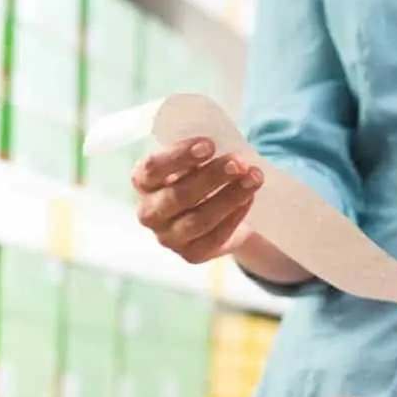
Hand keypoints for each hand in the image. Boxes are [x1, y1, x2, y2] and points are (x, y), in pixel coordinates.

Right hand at [132, 137, 262, 263]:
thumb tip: (224, 142)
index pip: (153, 169)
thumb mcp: (196, 159)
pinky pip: (215, 237)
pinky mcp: (191, 254)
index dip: (180, 156)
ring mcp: (168, 237)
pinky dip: (235, 216)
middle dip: (212, 177)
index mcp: (143, 181)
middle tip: (239, 162)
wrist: (217, 210)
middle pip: (178, 196)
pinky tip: (249, 199)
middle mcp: (149, 212)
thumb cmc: (202, 174)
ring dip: (230, 197)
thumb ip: (201, 151)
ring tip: (253, 178)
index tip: (210, 144)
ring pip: (198, 220)